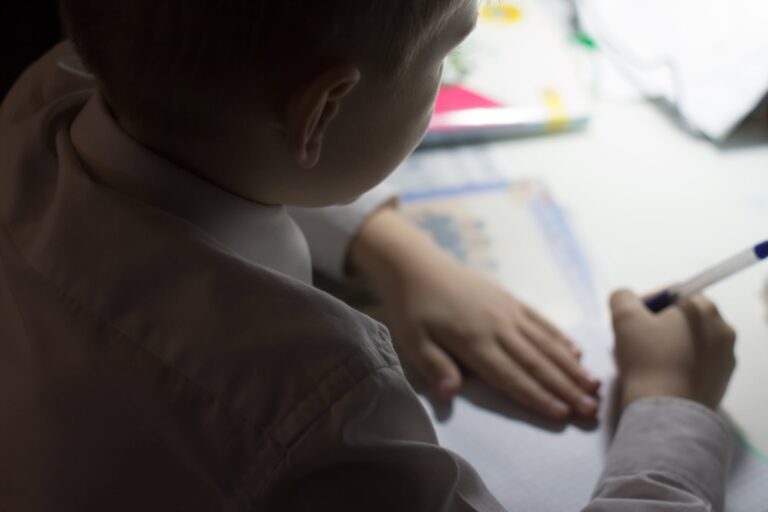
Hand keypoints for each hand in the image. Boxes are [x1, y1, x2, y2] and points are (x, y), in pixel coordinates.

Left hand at [349, 207, 600, 419]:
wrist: (417, 264)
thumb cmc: (412, 307)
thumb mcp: (413, 339)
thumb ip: (435, 366)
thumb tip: (450, 394)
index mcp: (474, 341)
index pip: (511, 376)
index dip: (537, 397)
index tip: (563, 415)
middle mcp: (498, 327)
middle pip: (536, 363)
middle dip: (566, 388)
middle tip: (592, 409)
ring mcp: (508, 311)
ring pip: (545, 343)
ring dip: (571, 366)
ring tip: (594, 386)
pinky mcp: (510, 299)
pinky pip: (540, 321)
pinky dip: (560, 338)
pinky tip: (577, 352)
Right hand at [610, 289, 735, 409]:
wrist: (666, 413)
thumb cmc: (646, 360)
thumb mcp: (624, 318)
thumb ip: (622, 297)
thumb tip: (627, 299)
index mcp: (704, 308)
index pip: (671, 293)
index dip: (645, 303)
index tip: (629, 319)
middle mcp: (723, 329)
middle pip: (683, 318)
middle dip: (658, 325)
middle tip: (635, 340)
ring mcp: (726, 357)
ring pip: (690, 341)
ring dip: (669, 345)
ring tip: (647, 361)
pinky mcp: (722, 381)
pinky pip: (697, 364)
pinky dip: (680, 364)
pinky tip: (662, 376)